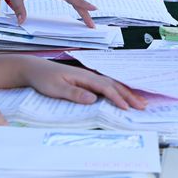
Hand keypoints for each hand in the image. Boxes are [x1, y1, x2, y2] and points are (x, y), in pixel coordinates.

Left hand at [16, 57, 146, 109]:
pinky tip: (124, 95)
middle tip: (143, 106)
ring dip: (127, 93)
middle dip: (129, 95)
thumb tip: (93, 99)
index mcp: (84, 76)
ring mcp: (89, 77)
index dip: (117, 98)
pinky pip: (107, 85)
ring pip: (113, 84)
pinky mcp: (87, 81)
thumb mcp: (55, 88)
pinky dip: (118, 90)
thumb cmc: (44, 79)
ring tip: (140, 101)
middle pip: (114, 85)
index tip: (127, 108)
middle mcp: (90, 75)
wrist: (34, 69)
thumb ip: (74, 93)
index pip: (105, 88)